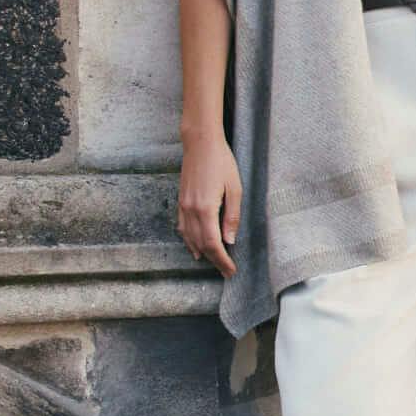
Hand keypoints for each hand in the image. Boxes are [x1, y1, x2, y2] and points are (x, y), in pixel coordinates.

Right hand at [177, 131, 242, 277]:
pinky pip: (182, 227)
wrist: (200, 144)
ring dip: (201, 252)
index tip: (231, 270)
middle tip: (225, 271)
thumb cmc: (222, 162)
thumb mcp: (235, 189)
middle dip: (214, 260)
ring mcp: (183, 206)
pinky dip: (189, 240)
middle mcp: (191, 210)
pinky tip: (194, 246)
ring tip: (212, 262)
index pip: (214, 244)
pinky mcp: (181, 200)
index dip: (222, 260)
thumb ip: (232, 217)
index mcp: (206, 209)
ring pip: (189, 237)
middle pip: (201, 244)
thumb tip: (230, 241)